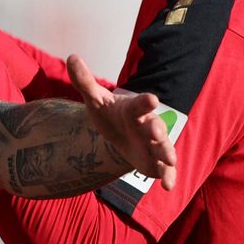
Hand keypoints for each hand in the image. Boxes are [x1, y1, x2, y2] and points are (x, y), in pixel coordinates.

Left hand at [67, 54, 176, 189]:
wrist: (119, 134)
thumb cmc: (109, 113)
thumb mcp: (95, 98)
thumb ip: (84, 81)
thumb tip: (72, 57)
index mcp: (133, 109)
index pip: (140, 103)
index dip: (144, 102)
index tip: (151, 99)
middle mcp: (147, 125)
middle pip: (155, 126)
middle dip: (157, 129)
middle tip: (156, 131)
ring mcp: (153, 144)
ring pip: (163, 147)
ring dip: (167, 153)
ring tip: (170, 160)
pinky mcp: (155, 162)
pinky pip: (163, 169)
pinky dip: (167, 176)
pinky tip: (168, 186)